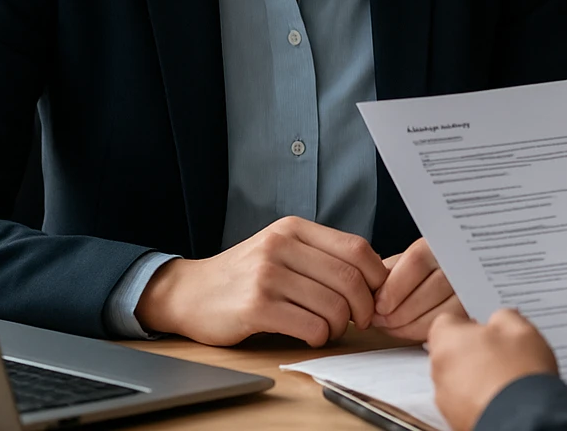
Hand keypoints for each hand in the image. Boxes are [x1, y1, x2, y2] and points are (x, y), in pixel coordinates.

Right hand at [134, 216, 386, 346]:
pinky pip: (311, 327)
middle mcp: (281, 246)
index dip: (376, 277)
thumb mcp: (281, 249)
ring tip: (328, 328)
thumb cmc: (245, 274)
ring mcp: (267, 275)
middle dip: (364, 307)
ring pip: (334, 306)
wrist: (190, 292)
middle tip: (358, 320)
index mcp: (293, 228)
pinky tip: (310, 335)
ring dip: (340, 326)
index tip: (375, 296)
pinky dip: (320, 337)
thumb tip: (376, 276)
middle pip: (350, 279)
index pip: (357, 249)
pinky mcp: (256, 306)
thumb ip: (321, 255)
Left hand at [371, 237, 465, 339]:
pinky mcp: (475, 306)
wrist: (458, 272)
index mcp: (439, 242)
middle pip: (432, 287)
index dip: (395, 287)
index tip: (378, 305)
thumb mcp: (404, 262)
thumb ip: (388, 272)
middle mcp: (460, 259)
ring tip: (391, 327)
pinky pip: (450, 323)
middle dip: (400, 311)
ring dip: (411, 324)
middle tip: (381, 321)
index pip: (417, 261)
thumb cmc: (422, 270)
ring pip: (443, 308)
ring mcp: (471, 284)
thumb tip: (368, 291)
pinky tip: (410, 330)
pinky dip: (426, 331)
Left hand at [429, 309, 556, 430]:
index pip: (446, 321)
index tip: (485, 326)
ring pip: (457, 378)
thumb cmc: (518, 373)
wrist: (523, 420)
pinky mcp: (455, 420)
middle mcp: (439, 370)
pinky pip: (465, 401)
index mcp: (447, 341)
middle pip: (451, 351)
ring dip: (475, 375)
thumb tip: (499, 319)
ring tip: (505, 377)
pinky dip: (479, 397)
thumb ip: (504, 316)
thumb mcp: (520, 329)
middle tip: (501, 351)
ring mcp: (445, 399)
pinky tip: (501, 395)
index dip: (468, 321)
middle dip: (473, 349)